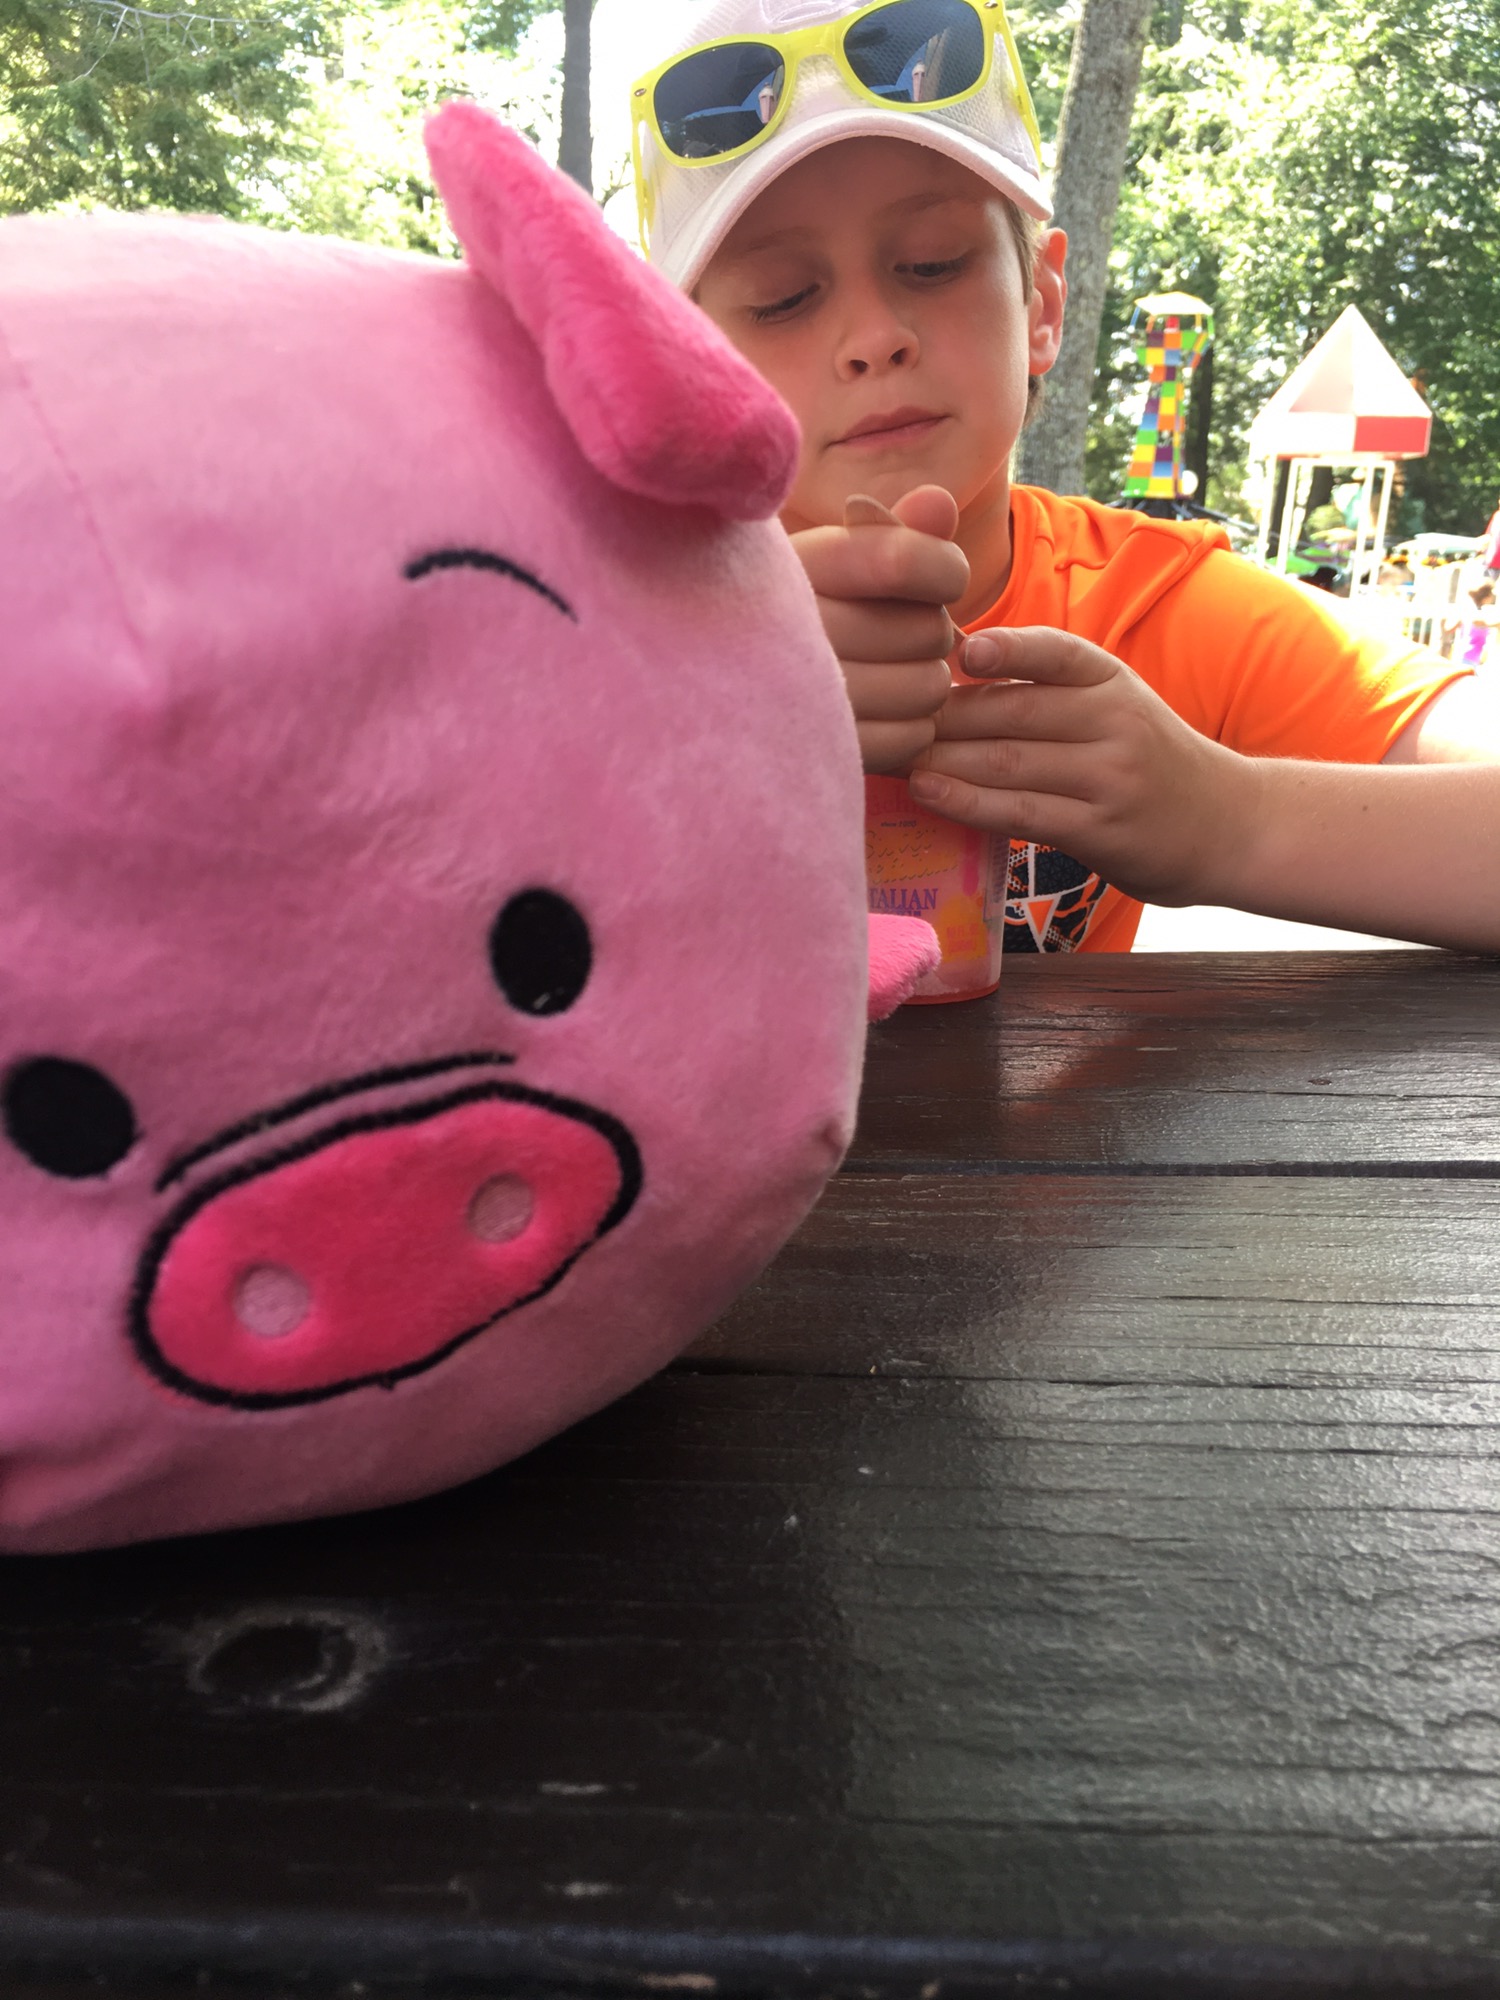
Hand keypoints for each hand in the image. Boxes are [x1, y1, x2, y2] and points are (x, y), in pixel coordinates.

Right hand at [788, 486, 968, 771]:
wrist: (712, 692)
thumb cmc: (789, 614)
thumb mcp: (828, 561)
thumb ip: (889, 533)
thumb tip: (938, 503)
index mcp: (796, 569)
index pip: (902, 560)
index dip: (945, 569)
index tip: (938, 579)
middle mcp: (792, 632)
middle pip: (930, 630)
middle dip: (929, 631)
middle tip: (895, 635)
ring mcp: (803, 701)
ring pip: (928, 687)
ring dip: (923, 681)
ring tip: (887, 673)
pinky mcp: (820, 753)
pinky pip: (912, 738)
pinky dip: (911, 728)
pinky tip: (880, 713)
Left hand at [908, 625, 1261, 907]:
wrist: (1224, 825)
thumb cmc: (1146, 760)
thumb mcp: (1113, 704)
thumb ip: (1048, 688)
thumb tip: (950, 664)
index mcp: (1111, 680)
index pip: (1055, 653)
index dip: (1007, 649)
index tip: (959, 651)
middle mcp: (1115, 722)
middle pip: (1013, 713)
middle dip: (943, 717)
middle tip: (886, 719)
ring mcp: (1109, 778)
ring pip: (1010, 763)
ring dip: (944, 761)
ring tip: (894, 757)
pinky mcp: (1100, 831)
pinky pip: (1021, 813)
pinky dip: (968, 802)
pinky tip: (929, 793)